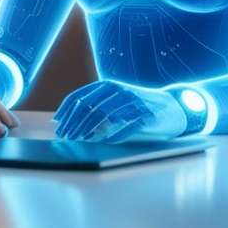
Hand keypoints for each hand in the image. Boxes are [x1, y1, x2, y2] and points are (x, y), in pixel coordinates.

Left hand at [53, 79, 187, 142]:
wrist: (169, 107)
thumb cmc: (135, 107)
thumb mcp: (114, 103)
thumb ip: (95, 110)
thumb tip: (69, 123)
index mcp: (106, 86)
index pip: (80, 96)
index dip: (66, 110)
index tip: (58, 124)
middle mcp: (117, 90)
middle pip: (89, 106)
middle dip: (74, 122)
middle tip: (66, 136)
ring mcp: (132, 100)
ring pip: (105, 114)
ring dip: (90, 128)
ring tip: (81, 139)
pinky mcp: (145, 114)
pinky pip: (126, 124)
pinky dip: (115, 133)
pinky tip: (105, 141)